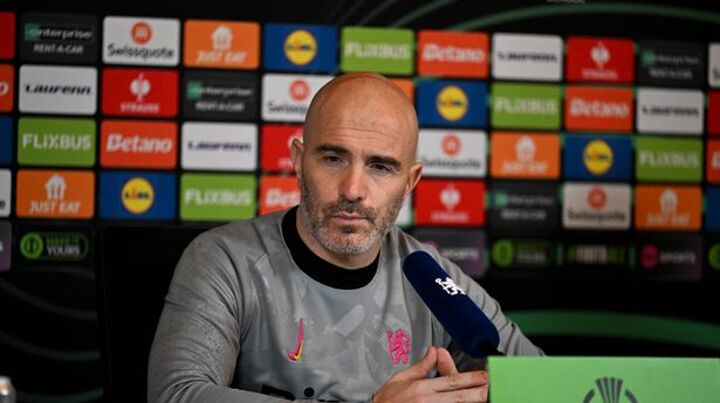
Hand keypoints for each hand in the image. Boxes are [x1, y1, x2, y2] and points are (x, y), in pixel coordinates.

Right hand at [372, 346, 488, 402]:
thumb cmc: (386, 401)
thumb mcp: (400, 379)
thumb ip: (421, 367)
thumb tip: (434, 351)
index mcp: (421, 387)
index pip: (451, 381)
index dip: (470, 379)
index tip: (485, 376)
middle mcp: (426, 401)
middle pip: (458, 397)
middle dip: (478, 393)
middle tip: (493, 389)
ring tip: (485, 399)